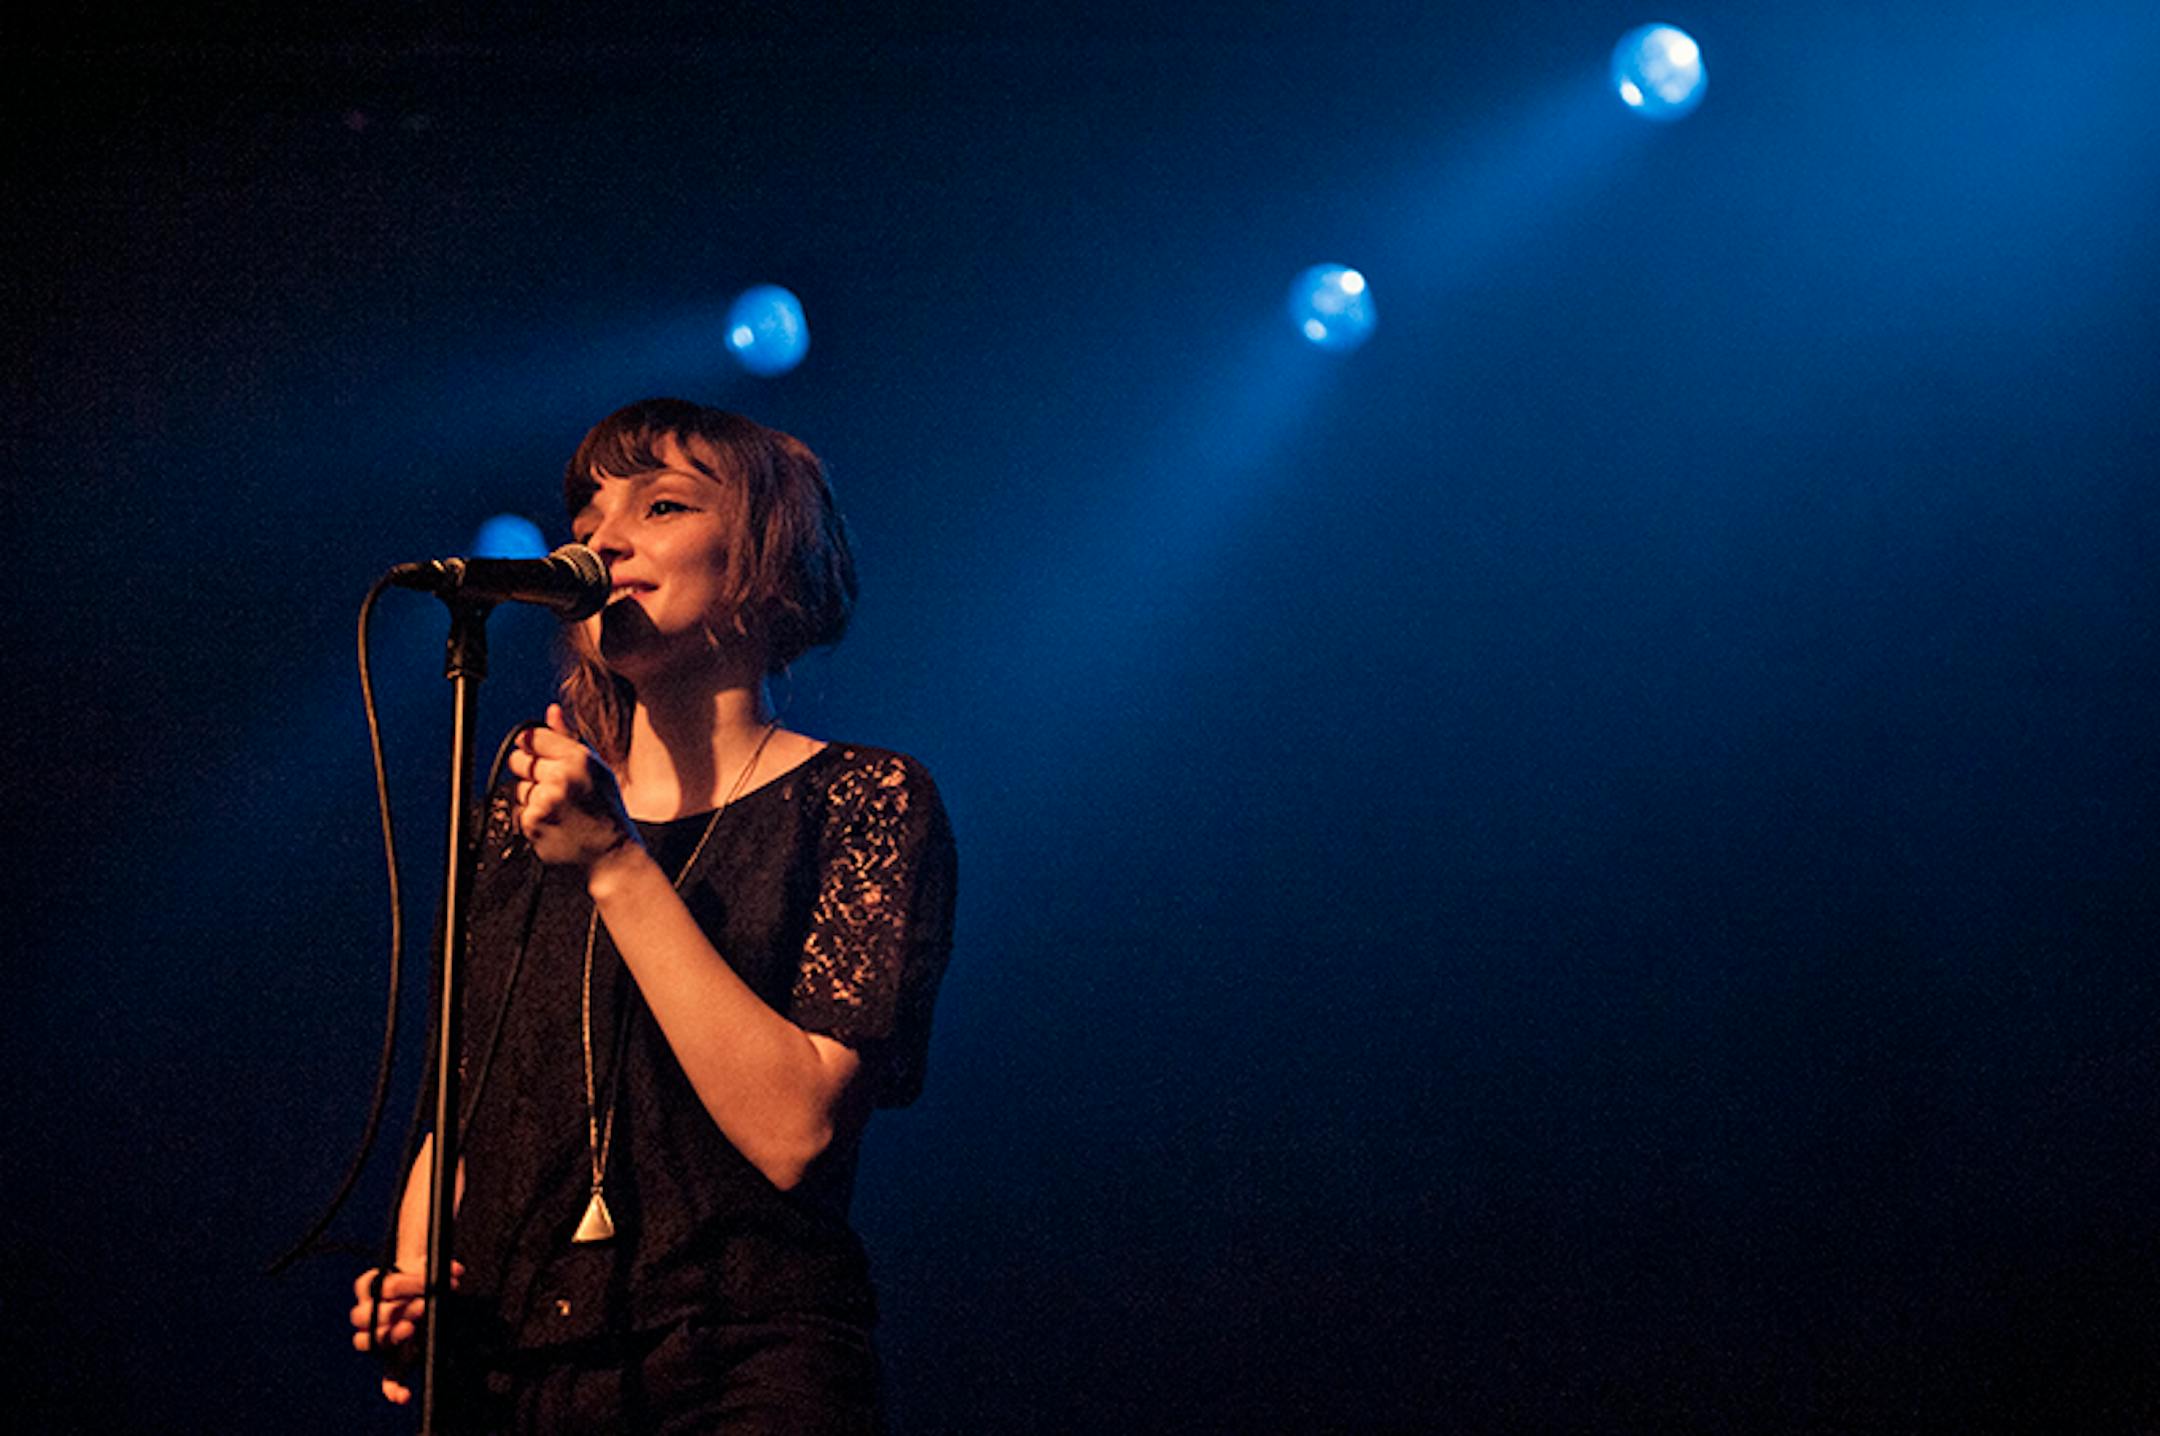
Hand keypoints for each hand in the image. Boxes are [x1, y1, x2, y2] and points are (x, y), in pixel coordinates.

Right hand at [349, 1261, 461, 1404]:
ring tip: (411, 1329)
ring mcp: (376, 1338)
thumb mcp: (427, 1266)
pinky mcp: (392, 1359)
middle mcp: (366, 1313)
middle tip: (421, 1306)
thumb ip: (440, 1267)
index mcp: (370, 1286)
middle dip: (396, 1310)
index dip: (404, 1285)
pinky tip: (404, 1396)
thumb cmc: (420, 1276)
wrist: (421, 1290)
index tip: (425, 1285)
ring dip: (391, 1335)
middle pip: (366, 1315)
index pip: (380, 1286)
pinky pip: (387, 1377)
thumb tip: (456, 1271)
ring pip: (366, 1341)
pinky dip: (393, 1388)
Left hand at [508, 704, 637, 869]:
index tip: (537, 754)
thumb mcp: (597, 769)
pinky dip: (533, 817)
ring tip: (559, 809)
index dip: (532, 746)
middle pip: (519, 760)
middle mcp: (561, 776)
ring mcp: (545, 800)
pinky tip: (555, 822)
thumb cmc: (608, 813)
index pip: (533, 737)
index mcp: (579, 759)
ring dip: (533, 797)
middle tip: (552, 786)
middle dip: (529, 770)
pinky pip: (520, 811)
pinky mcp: (532, 822)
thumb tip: (551, 710)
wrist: (612, 856)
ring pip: (519, 787)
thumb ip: (568, 737)